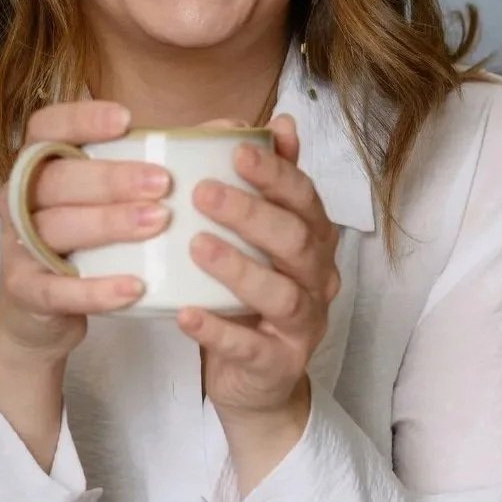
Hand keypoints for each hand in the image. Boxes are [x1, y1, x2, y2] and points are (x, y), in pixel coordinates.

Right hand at [0, 100, 169, 363]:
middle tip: (163, 183)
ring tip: (157, 223)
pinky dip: (95, 289)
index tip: (126, 119)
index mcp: (39, 166)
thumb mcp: (111, 201)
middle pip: (55, 179)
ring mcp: (17, 246)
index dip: (80, 119)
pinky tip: (135, 286)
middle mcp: (19, 200)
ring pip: (56, 228)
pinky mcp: (24, 292)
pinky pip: (57, 290)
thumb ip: (156, 162)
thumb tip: (227, 129)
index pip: (45, 127)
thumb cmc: (87, 244)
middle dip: (110, 178)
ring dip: (107, 224)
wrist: (42, 313)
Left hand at [178, 115, 339, 430]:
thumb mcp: (258, 238)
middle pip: (295, 241)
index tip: (238, 150)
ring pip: (280, 294)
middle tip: (203, 191)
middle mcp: (316, 279)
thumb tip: (277, 121)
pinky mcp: (277, 365)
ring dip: (238, 267)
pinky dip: (216, 329)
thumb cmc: (250, 294)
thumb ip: (266, 183)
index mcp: (312, 239)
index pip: (304, 199)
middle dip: (251, 213)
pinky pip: (249, 347)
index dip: (276, 173)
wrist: (256, 379)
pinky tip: (185, 312)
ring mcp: (302, 325)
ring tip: (197, 245)